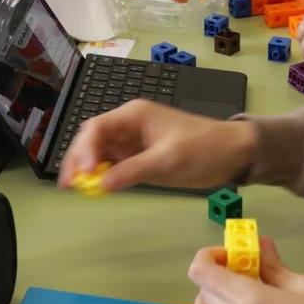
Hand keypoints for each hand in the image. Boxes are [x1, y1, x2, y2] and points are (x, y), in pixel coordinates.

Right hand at [56, 100, 257, 192]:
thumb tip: (101, 184)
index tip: (81, 173)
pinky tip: (96, 187)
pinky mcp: (141, 156)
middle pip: (93, 138)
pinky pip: (114, 163)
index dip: (83, 150)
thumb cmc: (204, 149)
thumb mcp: (168, 160)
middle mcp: (129, 125)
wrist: (234, 154)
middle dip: (78, 158)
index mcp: (134, 115)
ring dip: (87, 167)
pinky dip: (103, 174)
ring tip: (77, 188)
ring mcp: (134, 140)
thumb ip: (133, 171)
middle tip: (69, 184)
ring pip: (100, 151)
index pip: (97, 128)